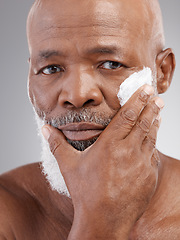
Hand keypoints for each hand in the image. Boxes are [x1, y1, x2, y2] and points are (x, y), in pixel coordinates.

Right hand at [42, 85, 163, 238]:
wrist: (104, 221)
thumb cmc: (85, 192)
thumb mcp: (68, 166)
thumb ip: (57, 144)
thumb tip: (45, 129)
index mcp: (109, 144)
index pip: (127, 115)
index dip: (137, 100)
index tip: (145, 89)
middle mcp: (128, 151)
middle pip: (143, 122)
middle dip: (150, 106)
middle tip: (156, 95)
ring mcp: (141, 164)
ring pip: (151, 136)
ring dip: (154, 122)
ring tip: (158, 111)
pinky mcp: (149, 176)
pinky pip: (153, 154)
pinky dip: (153, 142)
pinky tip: (153, 137)